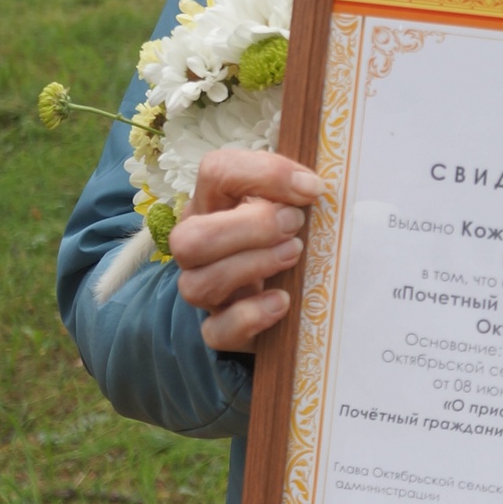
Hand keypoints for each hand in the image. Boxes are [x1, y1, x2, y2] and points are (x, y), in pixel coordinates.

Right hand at [170, 148, 324, 353]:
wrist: (283, 291)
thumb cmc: (285, 235)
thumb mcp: (290, 205)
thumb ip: (296, 191)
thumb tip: (312, 188)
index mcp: (214, 203)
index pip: (216, 172)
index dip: (264, 175)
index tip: (311, 188)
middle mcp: (199, 246)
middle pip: (190, 238)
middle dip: (248, 229)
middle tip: (294, 225)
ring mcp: (205, 290)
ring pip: (197, 285)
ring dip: (251, 266)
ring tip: (294, 255)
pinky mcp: (221, 329)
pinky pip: (216, 331)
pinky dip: (250, 317)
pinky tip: (282, 301)